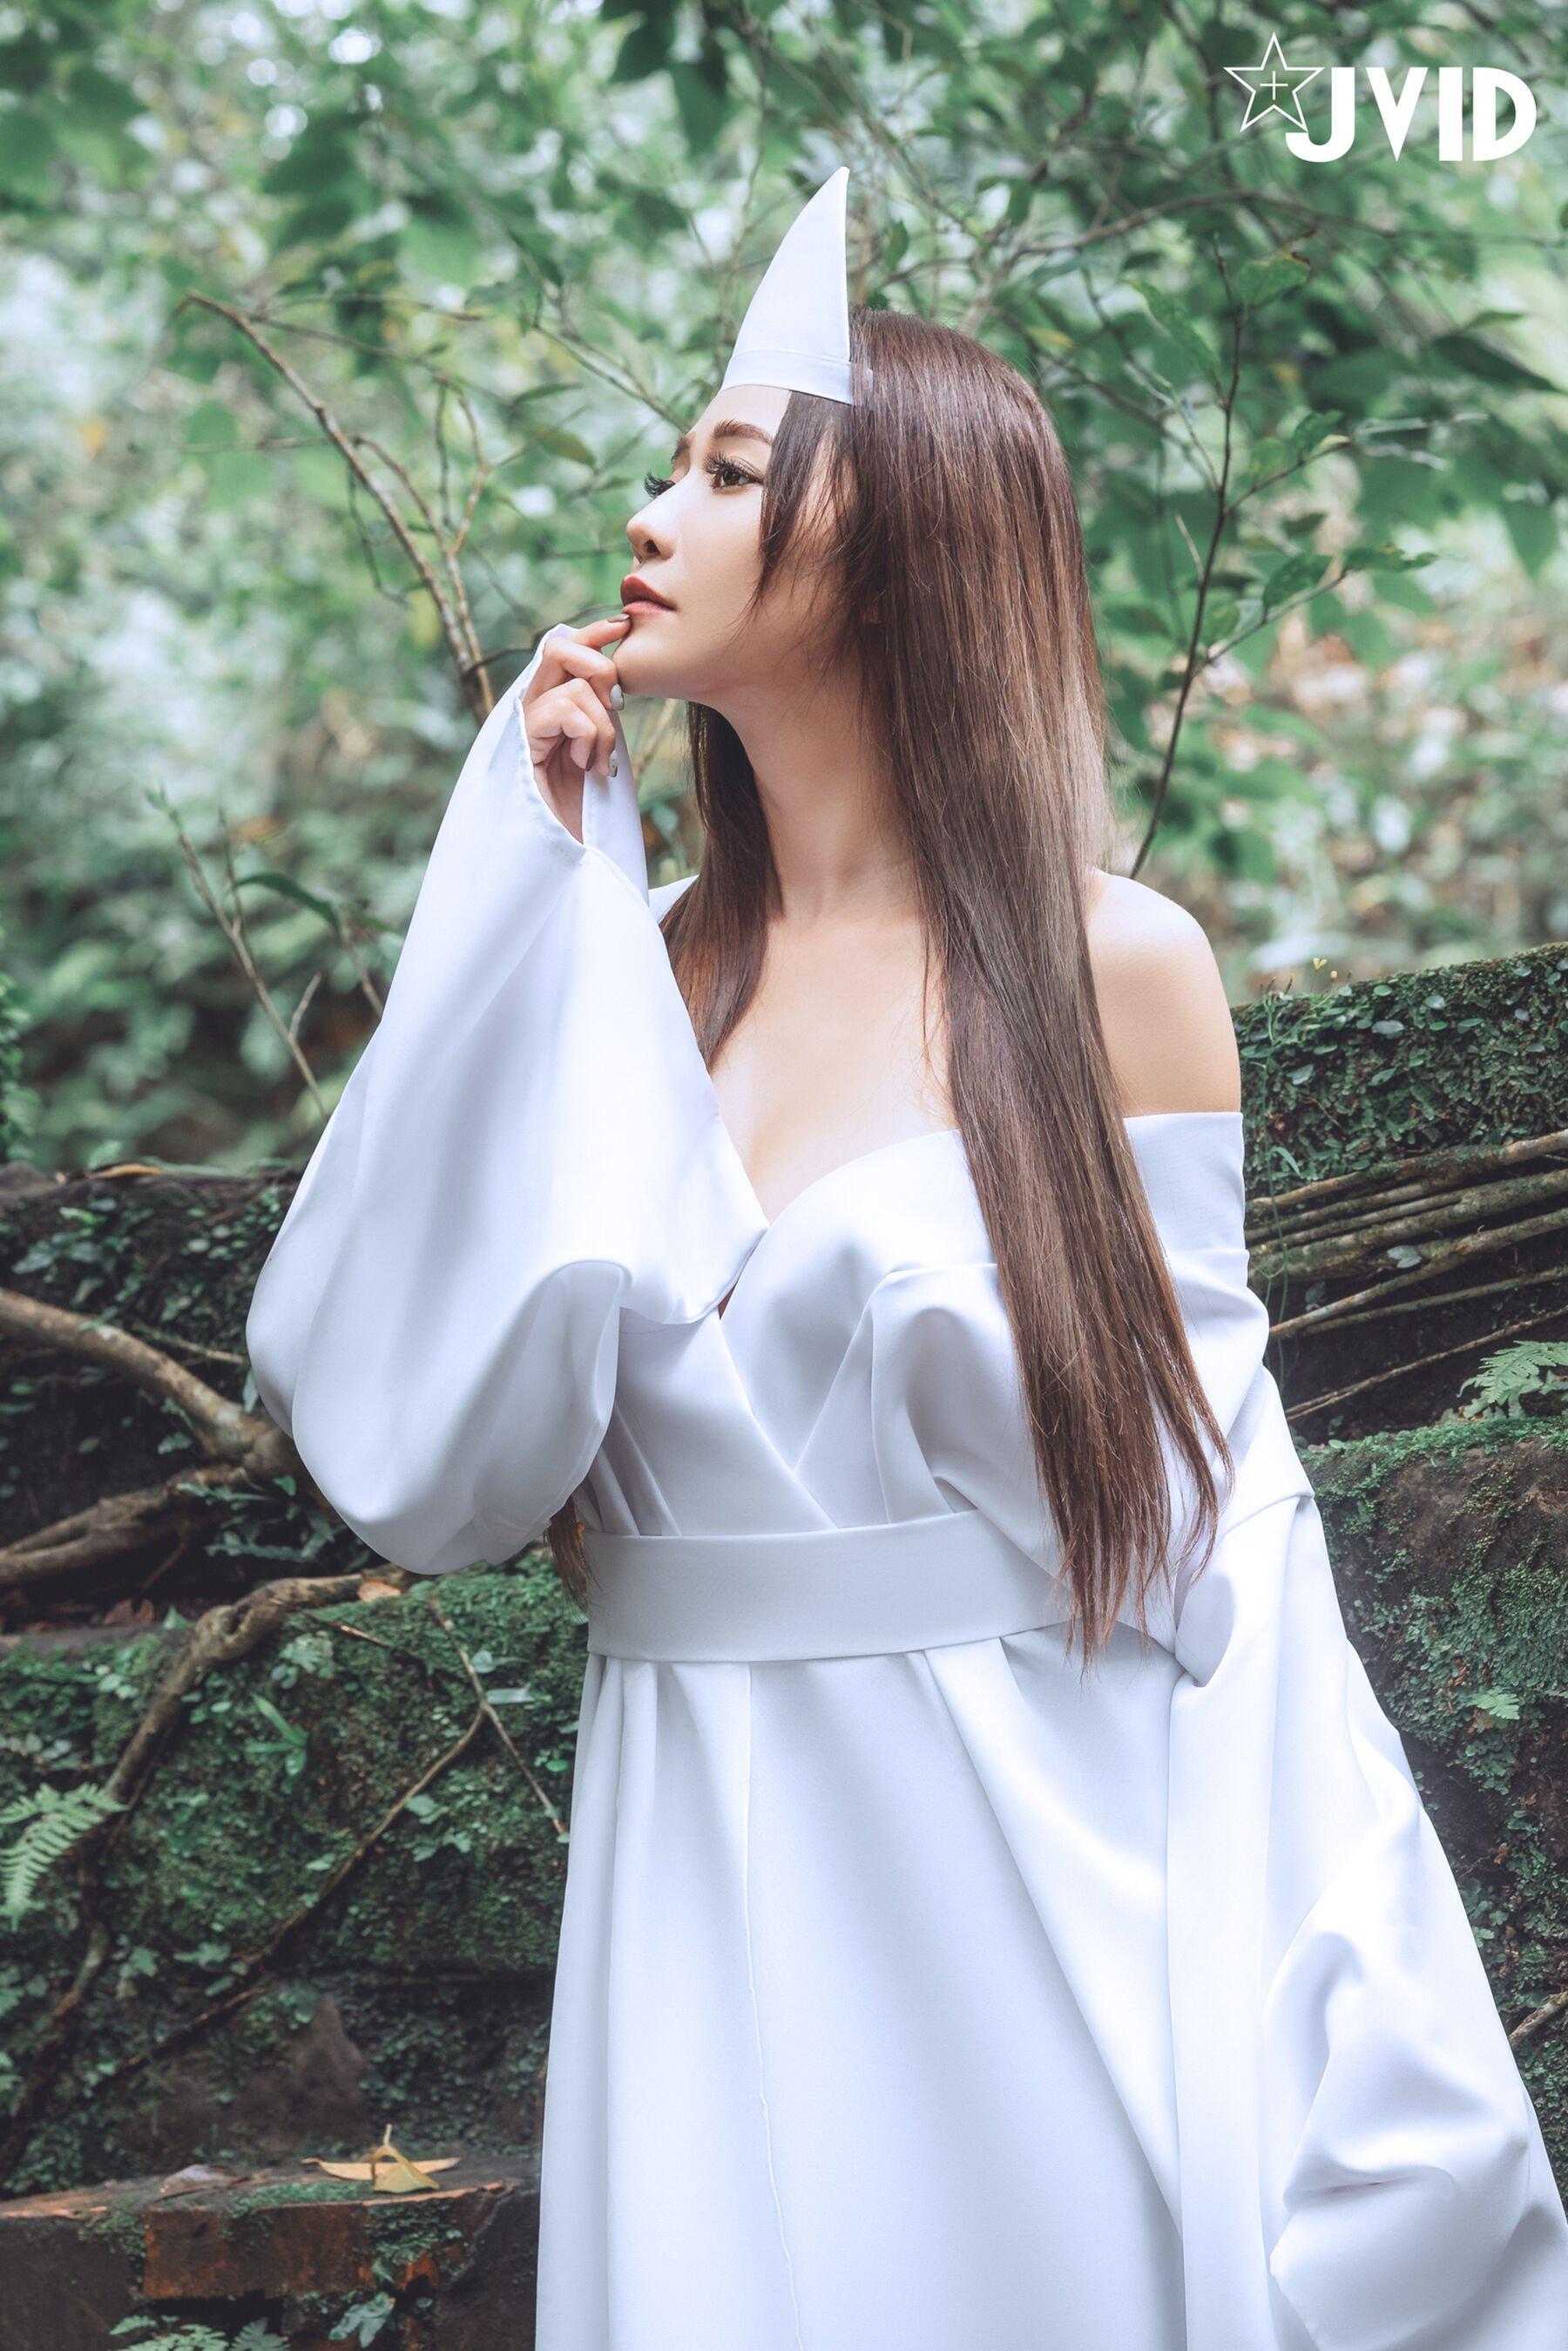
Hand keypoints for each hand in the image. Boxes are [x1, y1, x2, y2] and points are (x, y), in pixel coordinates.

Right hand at [520, 616, 630, 841]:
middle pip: (559, 648)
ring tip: (599, 763)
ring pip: (575, 686)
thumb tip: (620, 680)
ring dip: (603, 726)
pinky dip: (588, 737)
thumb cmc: (586, 810)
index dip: (592, 633)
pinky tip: (586, 768)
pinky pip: (564, 710)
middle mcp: (532, 710)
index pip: (564, 651)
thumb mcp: (602, 750)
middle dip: (600, 666)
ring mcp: (524, 727)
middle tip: (618, 706)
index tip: (622, 624)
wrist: (563, 855)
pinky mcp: (523, 745)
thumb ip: (601, 715)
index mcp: (550, 707)